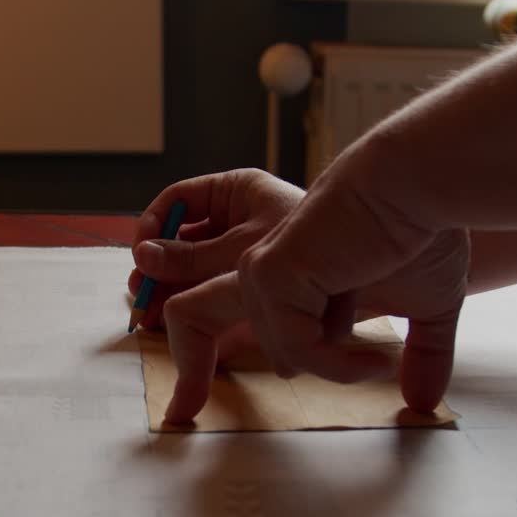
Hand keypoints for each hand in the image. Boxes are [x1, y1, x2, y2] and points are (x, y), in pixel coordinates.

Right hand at [128, 169, 301, 330]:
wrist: (376, 268)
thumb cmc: (313, 244)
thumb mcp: (241, 249)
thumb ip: (192, 256)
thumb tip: (143, 257)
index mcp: (237, 191)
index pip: (179, 199)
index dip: (153, 224)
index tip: (140, 254)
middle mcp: (240, 216)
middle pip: (185, 238)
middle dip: (161, 267)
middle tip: (140, 293)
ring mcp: (250, 248)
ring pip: (199, 266)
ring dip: (175, 290)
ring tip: (152, 316)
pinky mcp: (261, 279)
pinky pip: (220, 289)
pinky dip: (201, 305)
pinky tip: (184, 325)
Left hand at [160, 145, 469, 421]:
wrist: (419, 190)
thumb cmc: (424, 235)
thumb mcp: (429, 306)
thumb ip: (422, 355)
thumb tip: (424, 404)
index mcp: (283, 280)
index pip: (213, 319)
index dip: (195, 362)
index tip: (177, 415)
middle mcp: (261, 274)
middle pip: (191, 321)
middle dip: (186, 377)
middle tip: (174, 420)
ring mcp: (263, 272)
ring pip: (285, 355)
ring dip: (337, 365)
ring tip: (375, 360)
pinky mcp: (274, 273)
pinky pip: (298, 347)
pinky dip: (337, 362)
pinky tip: (373, 358)